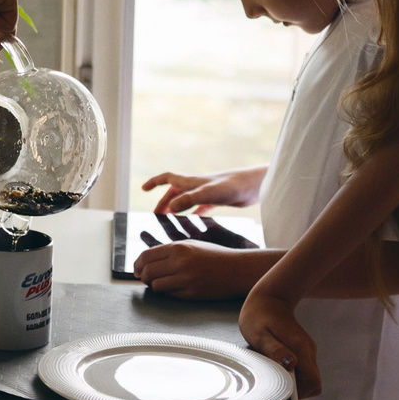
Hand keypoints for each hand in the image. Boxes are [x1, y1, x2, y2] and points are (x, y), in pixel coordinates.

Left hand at [134, 241, 276, 300]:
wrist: (237, 269)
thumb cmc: (213, 256)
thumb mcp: (191, 245)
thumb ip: (169, 251)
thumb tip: (145, 261)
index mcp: (178, 248)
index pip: (146, 256)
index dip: (137, 264)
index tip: (136, 270)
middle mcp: (180, 262)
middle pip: (147, 272)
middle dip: (143, 277)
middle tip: (145, 279)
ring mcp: (186, 279)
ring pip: (155, 286)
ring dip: (154, 286)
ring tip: (161, 283)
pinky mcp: (191, 293)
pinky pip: (169, 294)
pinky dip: (167, 292)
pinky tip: (174, 288)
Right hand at [140, 165, 263, 213]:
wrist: (255, 185)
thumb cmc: (233, 186)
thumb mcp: (208, 194)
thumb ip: (189, 200)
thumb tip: (170, 208)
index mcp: (192, 181)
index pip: (168, 178)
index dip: (154, 182)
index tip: (143, 189)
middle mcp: (197, 185)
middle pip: (174, 191)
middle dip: (163, 201)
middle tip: (156, 214)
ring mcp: (207, 192)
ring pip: (186, 199)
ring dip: (176, 207)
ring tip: (169, 218)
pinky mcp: (218, 200)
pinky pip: (200, 206)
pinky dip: (193, 213)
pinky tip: (192, 221)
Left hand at [240, 290, 319, 397]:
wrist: (269, 299)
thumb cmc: (259, 316)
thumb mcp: (260, 335)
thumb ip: (275, 350)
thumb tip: (292, 364)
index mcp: (300, 348)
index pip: (312, 381)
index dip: (299, 392)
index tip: (282, 389)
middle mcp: (309, 350)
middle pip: (313, 383)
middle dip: (296, 389)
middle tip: (275, 382)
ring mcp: (308, 350)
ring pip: (309, 377)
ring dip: (293, 382)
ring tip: (274, 371)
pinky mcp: (304, 350)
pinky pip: (303, 370)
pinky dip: (293, 374)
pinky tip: (277, 366)